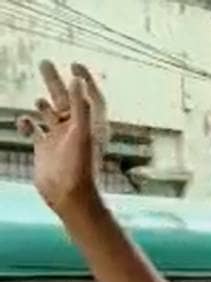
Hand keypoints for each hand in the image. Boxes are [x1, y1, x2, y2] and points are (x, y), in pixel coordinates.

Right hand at [16, 62, 109, 215]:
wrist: (69, 196)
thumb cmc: (80, 166)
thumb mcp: (81, 132)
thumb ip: (80, 105)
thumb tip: (76, 79)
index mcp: (91, 125)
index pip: (91, 97)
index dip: (84, 80)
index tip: (73, 64)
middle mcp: (76, 130)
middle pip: (66, 99)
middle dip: (55, 81)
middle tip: (43, 62)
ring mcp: (60, 138)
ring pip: (50, 113)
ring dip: (43, 103)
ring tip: (38, 96)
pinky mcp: (45, 149)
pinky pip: (34, 130)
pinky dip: (27, 124)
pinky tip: (24, 122)